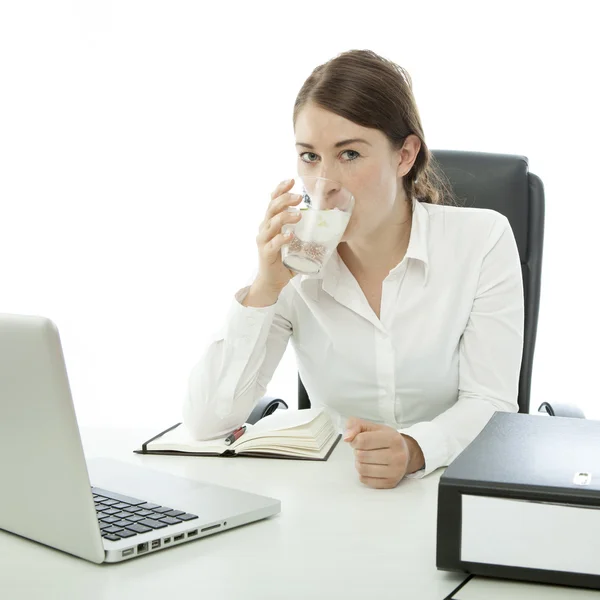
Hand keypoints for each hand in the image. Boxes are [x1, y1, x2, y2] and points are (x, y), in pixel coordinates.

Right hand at [254, 178, 302, 293]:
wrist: (271, 281)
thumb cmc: (284, 259)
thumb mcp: (295, 242)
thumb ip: (306, 232)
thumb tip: (331, 225)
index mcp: (271, 222)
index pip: (272, 201)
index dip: (280, 189)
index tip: (291, 180)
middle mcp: (265, 228)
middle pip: (271, 208)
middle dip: (285, 199)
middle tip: (299, 197)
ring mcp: (264, 241)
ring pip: (272, 223)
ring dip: (285, 216)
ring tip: (298, 215)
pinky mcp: (266, 253)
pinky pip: (273, 244)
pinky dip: (281, 238)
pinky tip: (289, 235)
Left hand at [343, 418, 423, 488]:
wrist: (405, 453)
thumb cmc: (385, 438)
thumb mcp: (371, 426)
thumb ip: (355, 425)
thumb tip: (347, 438)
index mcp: (393, 438)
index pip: (362, 440)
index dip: (354, 440)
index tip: (358, 440)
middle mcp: (397, 456)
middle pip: (361, 455)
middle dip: (358, 451)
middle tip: (364, 449)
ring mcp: (395, 471)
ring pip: (362, 469)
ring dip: (359, 463)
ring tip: (366, 458)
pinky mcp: (390, 483)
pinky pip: (365, 480)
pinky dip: (362, 473)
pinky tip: (370, 466)